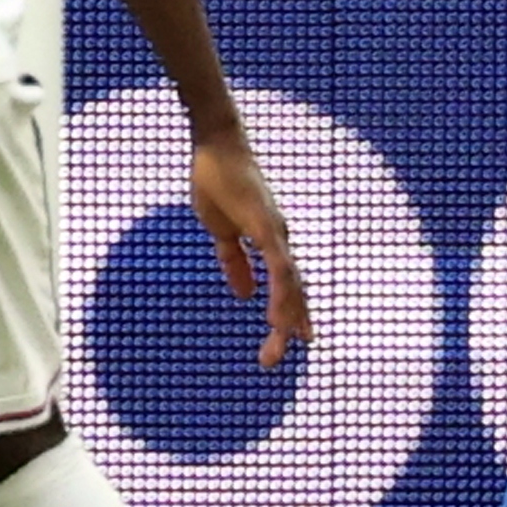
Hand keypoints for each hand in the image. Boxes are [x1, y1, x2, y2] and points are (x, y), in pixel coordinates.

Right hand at [190, 115, 304, 370]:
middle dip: (288, 326)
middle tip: (273, 358)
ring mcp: (276, 234)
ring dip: (286, 318)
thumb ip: (234, 261)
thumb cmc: (217, 181)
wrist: (214, 147)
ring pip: (290, 286)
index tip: (287, 341)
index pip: (284, 286)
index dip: (288, 314)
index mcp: (270, 243)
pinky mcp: (267, 227)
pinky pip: (279, 268)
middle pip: (292, 292)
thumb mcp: (221, 230)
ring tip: (279, 345)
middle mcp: (280, 241)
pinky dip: (281, 294)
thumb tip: (245, 294)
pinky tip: (275, 315)